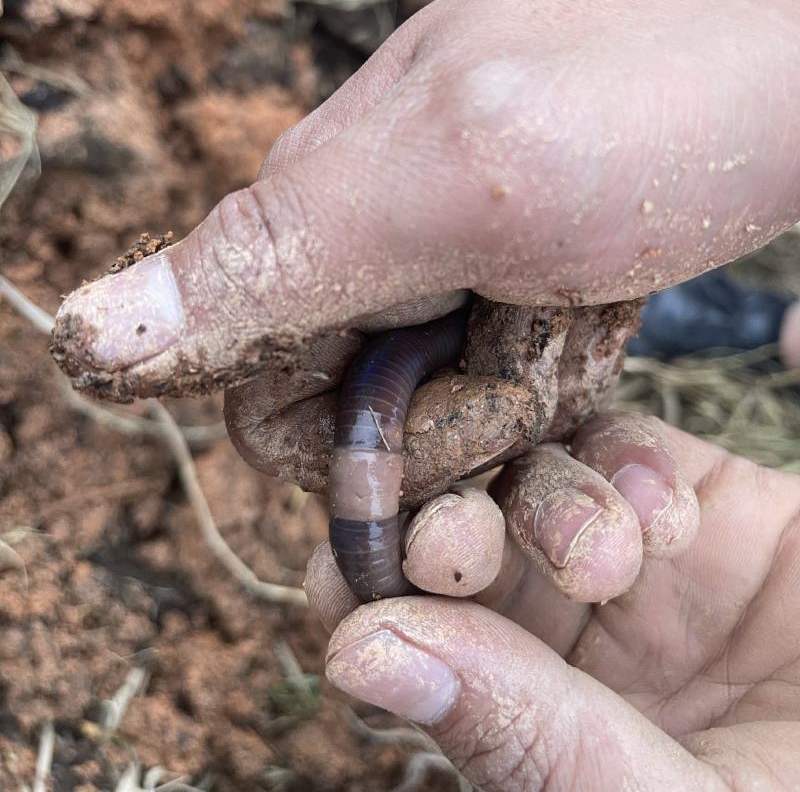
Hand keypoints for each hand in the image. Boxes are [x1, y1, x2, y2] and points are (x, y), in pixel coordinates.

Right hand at [52, 0, 799, 402]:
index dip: (347, 450)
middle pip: (374, 423)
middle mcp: (379, 244)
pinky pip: (528, 400)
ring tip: (614, 476)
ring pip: (458, 425)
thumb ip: (272, 255)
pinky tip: (628, 439)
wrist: (786, 64)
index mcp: (323, 215)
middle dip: (462, 467)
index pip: (268, 397)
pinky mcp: (532, 288)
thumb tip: (76, 334)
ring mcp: (460, 268)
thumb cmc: (632, 104)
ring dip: (538, 467)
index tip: (449, 445)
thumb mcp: (444, 180)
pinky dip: (578, 432)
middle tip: (560, 447)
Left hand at [309, 414, 799, 791]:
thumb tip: (352, 649)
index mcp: (506, 709)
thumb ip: (516, 730)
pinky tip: (668, 517)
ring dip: (548, 497)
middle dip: (441, 520)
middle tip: (458, 539)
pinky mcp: (690, 499)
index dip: (364, 574)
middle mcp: (544, 623)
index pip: (388, 619)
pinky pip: (620, 440)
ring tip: (610, 555)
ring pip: (527, 471)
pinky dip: (627, 462)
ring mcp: (613, 556)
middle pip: (447, 528)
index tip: (378, 567)